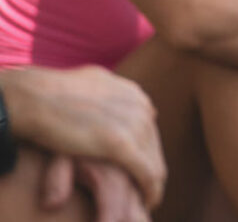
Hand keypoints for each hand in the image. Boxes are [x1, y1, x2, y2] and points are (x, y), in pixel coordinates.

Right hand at [1, 66, 164, 208]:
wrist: (35, 97)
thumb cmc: (53, 96)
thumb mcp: (92, 85)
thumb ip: (109, 94)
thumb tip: (116, 97)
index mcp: (134, 95)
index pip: (148, 129)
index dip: (142, 150)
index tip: (135, 166)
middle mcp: (141, 108)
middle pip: (153, 146)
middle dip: (149, 167)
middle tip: (141, 188)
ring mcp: (134, 124)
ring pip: (154, 162)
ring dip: (151, 184)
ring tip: (145, 200)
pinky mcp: (122, 145)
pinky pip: (148, 174)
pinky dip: (151, 191)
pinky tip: (148, 202)